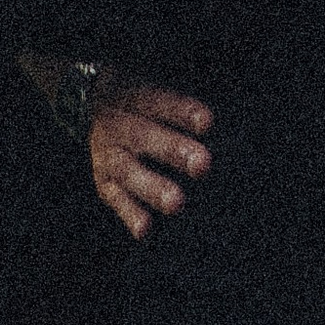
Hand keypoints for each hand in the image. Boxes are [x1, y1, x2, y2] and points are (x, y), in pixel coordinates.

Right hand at [88, 74, 215, 240]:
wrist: (97, 110)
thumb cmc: (146, 106)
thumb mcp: (155, 95)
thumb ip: (182, 109)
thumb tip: (227, 122)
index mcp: (135, 97)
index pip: (160, 101)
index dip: (183, 111)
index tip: (207, 122)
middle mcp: (119, 125)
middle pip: (145, 136)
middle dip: (173, 150)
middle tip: (203, 164)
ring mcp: (109, 155)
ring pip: (129, 171)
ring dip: (153, 187)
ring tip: (177, 203)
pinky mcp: (104, 182)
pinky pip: (116, 199)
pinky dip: (130, 214)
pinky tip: (146, 230)